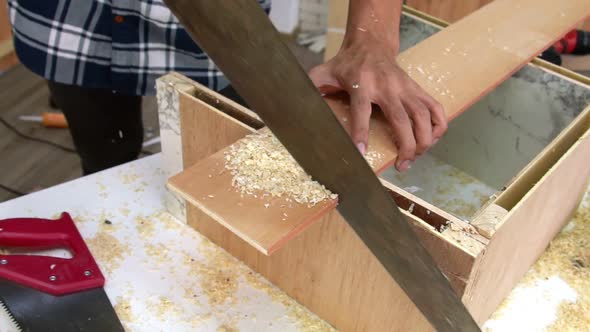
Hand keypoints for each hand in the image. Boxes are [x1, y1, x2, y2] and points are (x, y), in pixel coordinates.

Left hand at [309, 38, 446, 171]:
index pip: (362, 112)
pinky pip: (436, 108)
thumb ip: (312, 87)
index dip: (360, 133)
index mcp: (362, 85)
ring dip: (424, 140)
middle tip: (402, 166)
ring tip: (415, 158)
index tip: (360, 153)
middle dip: (406, 146)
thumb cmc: (346, 64)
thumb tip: (294, 103)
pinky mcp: (417, 89)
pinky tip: (433, 141)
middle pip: (402, 120)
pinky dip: (439, 125)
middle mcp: (387, 87)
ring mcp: (406, 88)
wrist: (371, 44)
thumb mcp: (324, 72)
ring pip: (423, 116)